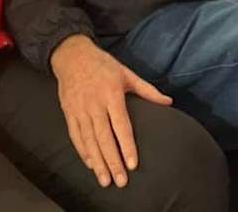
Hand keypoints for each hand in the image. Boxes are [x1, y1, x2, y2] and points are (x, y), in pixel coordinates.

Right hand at [50, 35, 171, 187]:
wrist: (72, 54)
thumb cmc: (103, 65)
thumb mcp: (126, 73)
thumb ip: (147, 90)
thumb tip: (168, 102)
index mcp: (111, 92)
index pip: (121, 124)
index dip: (126, 145)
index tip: (133, 164)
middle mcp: (95, 103)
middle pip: (104, 137)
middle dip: (112, 161)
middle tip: (121, 181)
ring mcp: (80, 108)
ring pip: (89, 140)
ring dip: (98, 162)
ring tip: (106, 180)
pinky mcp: (69, 112)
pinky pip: (75, 136)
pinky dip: (83, 152)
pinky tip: (91, 164)